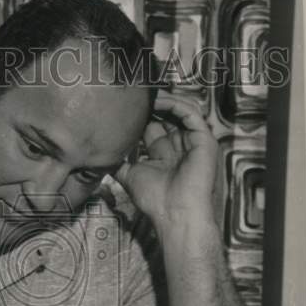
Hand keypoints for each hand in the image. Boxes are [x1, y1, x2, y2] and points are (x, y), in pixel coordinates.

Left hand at [115, 93, 217, 232]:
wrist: (174, 213)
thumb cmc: (155, 200)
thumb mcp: (130, 176)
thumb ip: (119, 164)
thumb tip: (101, 157)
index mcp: (164, 153)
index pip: (153, 125)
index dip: (140, 114)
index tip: (124, 104)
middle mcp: (179, 145)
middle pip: (167, 115)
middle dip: (151, 103)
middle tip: (134, 91)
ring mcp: (193, 142)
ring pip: (180, 110)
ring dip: (164, 99)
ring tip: (146, 92)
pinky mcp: (204, 139)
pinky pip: (192, 113)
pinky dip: (177, 104)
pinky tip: (160, 100)